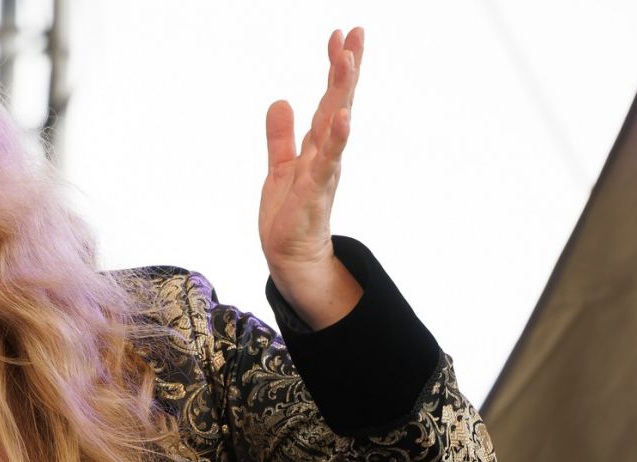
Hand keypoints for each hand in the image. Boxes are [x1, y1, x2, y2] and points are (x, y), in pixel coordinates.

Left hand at [259, 27, 363, 328]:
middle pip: (338, 101)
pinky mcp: (316, 189)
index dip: (334, 67)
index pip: (329, 98)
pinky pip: (329, 159)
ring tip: (348, 60)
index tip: (340, 35)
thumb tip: (280, 101)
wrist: (290, 254)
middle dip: (347, 68)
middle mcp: (327, 151)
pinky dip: (337, 138)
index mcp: (318, 143)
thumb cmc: (289, 213)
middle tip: (356, 33)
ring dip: (342, 91)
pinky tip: (344, 116)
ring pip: (336, 123)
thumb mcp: (280, 167)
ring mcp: (324, 168)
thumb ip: (281, 136)